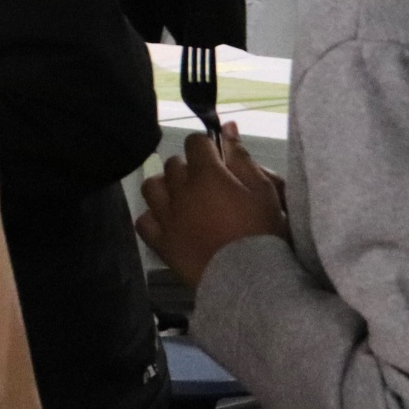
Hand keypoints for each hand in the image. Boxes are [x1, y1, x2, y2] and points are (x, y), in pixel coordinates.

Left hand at [137, 129, 289, 287]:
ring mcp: (167, 218)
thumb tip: (226, 127)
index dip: (206, 147)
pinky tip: (168, 221)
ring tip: (183, 199)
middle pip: (173, 164)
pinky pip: (144, 220)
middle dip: (189, 168)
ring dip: (165, 187)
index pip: (195, 142)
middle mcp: (180, 192)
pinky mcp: (161, 242)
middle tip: (208, 184)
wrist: (252, 281)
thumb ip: (242, 158)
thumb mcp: (264, 191)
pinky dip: (153, 217)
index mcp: (207, 175)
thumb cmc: (264, 233)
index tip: (218, 160)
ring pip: (152, 187)